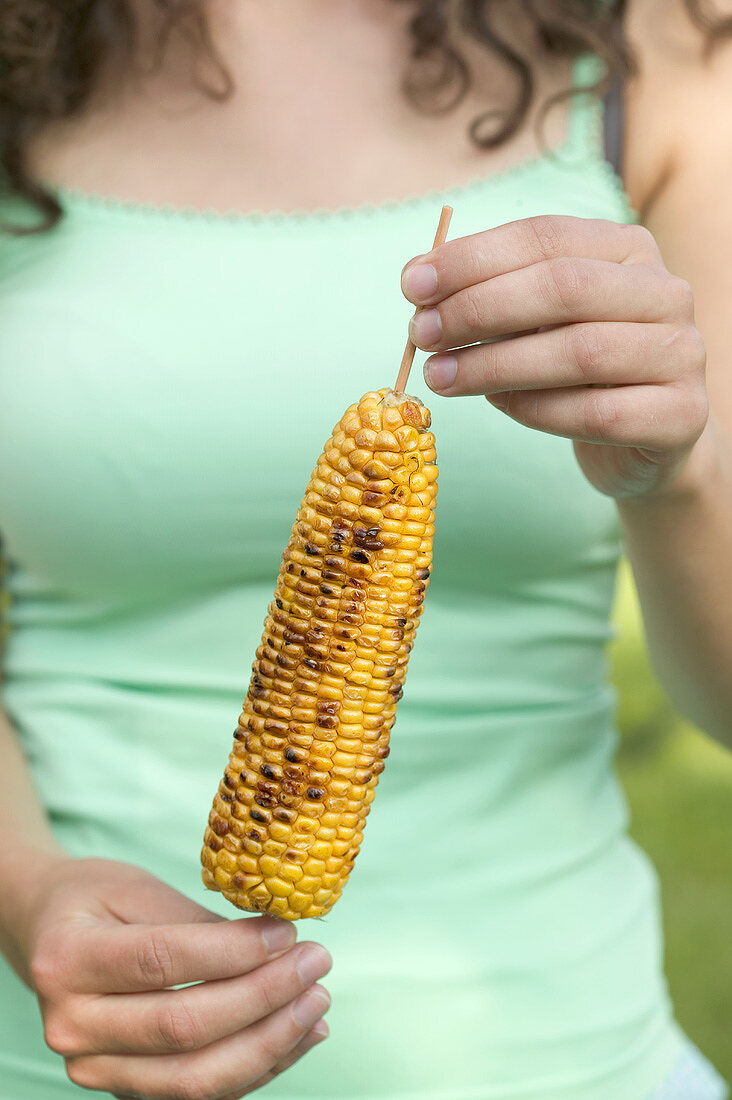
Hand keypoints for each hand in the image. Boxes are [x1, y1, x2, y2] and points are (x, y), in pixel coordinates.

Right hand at [18, 857, 330, 1099]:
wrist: (44, 936)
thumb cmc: (92, 900)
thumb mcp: (136, 887)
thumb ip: (198, 920)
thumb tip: (277, 942)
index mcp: (69, 960)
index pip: (163, 963)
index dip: (234, 952)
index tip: (289, 934)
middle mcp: (73, 1026)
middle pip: (183, 1027)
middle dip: (264, 998)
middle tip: (317, 963)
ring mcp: (94, 1069)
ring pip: (195, 1077)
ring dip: (270, 1043)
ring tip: (317, 1002)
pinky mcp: (122, 1089)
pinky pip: (199, 1093)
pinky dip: (258, 1068)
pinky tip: (299, 1034)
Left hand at [401, 215, 708, 498]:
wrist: (644, 443)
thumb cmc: (578, 373)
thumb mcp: (538, 323)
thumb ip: (493, 298)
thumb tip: (420, 285)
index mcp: (628, 250)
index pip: (545, 237)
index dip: (473, 258)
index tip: (411, 284)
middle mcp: (665, 292)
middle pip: (563, 288)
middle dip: (479, 309)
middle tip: (422, 333)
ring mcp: (682, 354)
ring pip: (579, 352)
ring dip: (495, 365)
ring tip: (440, 377)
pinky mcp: (680, 415)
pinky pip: (594, 413)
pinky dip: (534, 409)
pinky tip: (495, 405)